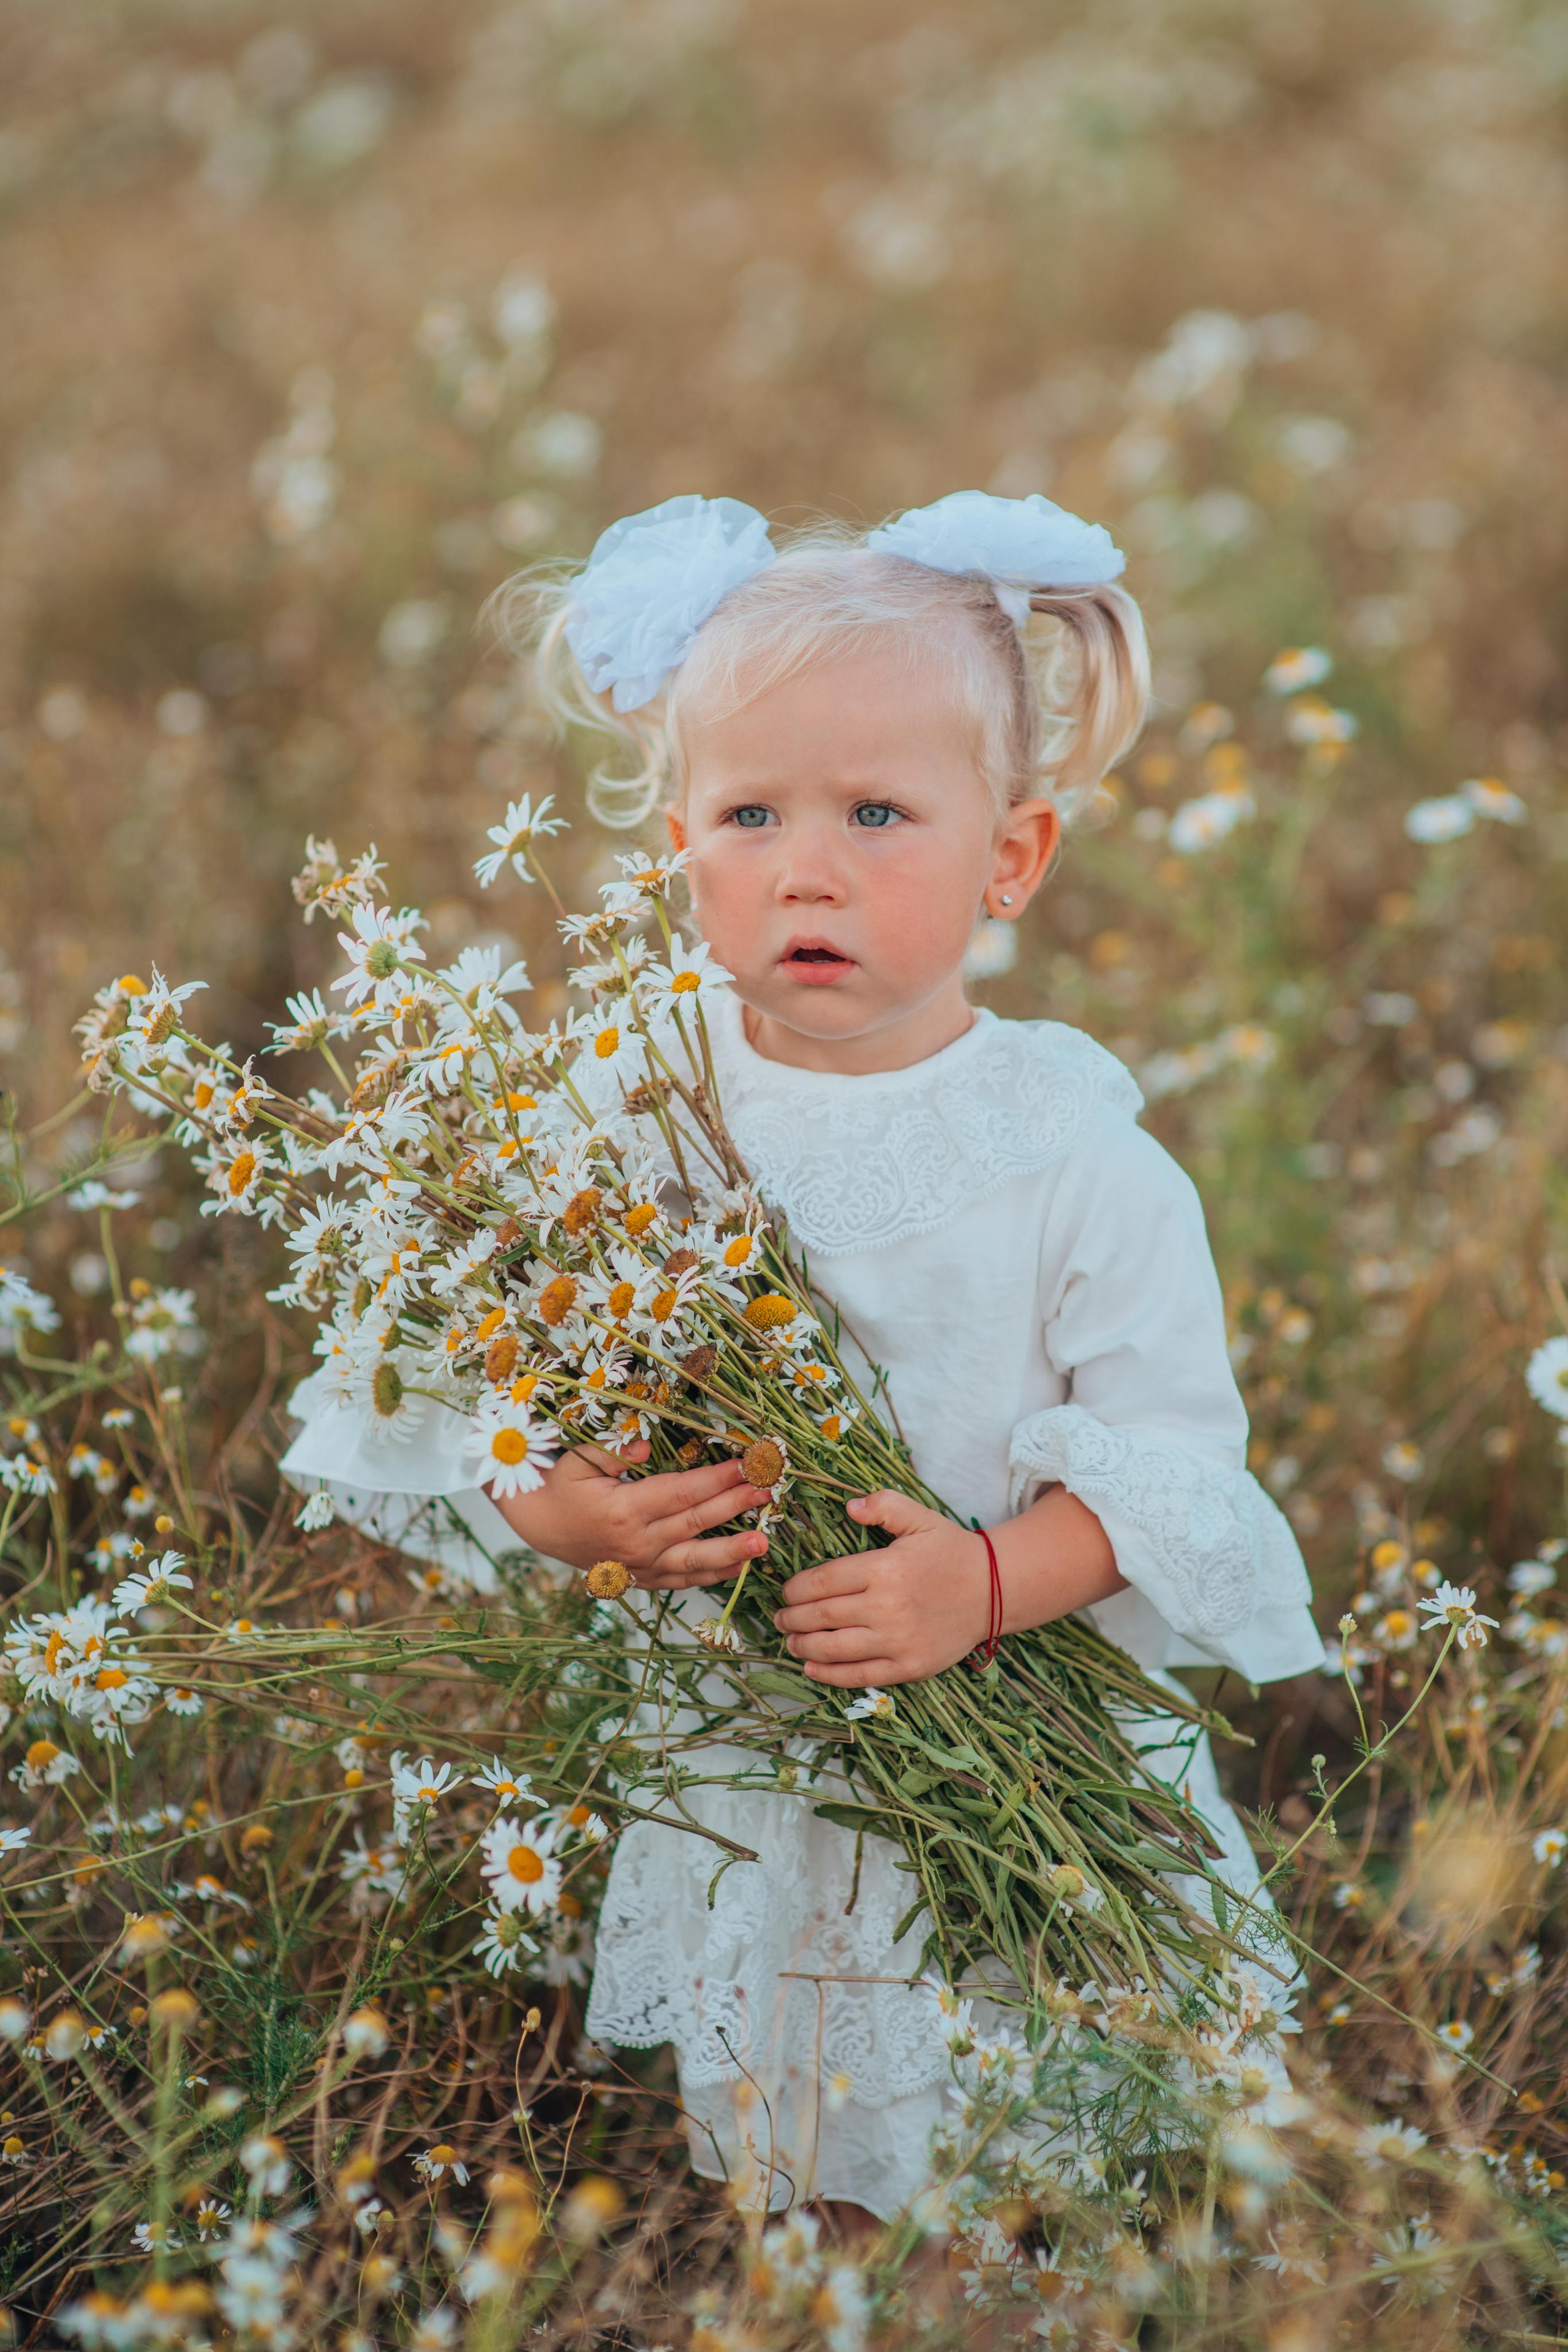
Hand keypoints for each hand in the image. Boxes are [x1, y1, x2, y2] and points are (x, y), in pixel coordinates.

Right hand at [492, 1439, 772, 1590]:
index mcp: (623, 1510)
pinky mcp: (642, 1579)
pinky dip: (711, 1577)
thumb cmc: (562, 1486)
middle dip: (734, 1506)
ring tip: (763, 1544)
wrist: (541, 1527)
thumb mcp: (578, 1461)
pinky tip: (739, 1567)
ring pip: (693, 1561)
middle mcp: (636, 1542)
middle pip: (694, 1523)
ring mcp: (641, 1565)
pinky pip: (682, 1582)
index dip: (716, 1479)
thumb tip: (648, 1450)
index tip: (746, 1466)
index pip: (680, 1492)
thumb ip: (612, 1452)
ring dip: (732, 1552)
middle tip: (768, 1493)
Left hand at [773, 1490, 991, 1687]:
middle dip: (791, 1618)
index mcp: (884, 1569)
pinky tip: (811, 1667)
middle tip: (779, 1618)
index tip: (786, 1592)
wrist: (995, 1590)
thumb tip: (848, 1506)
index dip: (794, 1590)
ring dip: (802, 1646)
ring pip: (833, 1648)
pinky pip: (860, 1675)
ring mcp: (898, 1642)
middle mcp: (887, 1608)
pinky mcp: (909, 1667)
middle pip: (820, 1616)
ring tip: (790, 1641)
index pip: (821, 1582)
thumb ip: (883, 1505)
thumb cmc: (951, 1552)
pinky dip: (829, 1674)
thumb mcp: (920, 1517)